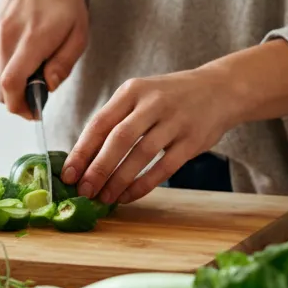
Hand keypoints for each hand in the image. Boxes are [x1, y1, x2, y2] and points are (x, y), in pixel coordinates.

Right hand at [0, 0, 88, 118]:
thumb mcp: (79, 32)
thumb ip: (63, 64)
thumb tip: (47, 87)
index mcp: (31, 39)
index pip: (12, 85)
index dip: (20, 107)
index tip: (35, 113)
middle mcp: (6, 37)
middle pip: (1, 89)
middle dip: (19, 100)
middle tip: (40, 94)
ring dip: (16, 81)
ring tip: (37, 63)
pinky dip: (8, 66)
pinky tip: (25, 49)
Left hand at [61, 69, 235, 205]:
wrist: (220, 89)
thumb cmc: (169, 97)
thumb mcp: (140, 96)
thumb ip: (116, 120)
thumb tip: (85, 157)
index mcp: (132, 91)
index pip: (100, 123)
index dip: (82, 151)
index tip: (68, 174)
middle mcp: (152, 103)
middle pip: (118, 139)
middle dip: (98, 168)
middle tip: (83, 191)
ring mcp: (175, 121)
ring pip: (141, 155)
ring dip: (119, 180)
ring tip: (104, 198)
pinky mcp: (193, 141)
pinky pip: (164, 168)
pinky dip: (144, 185)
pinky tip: (129, 196)